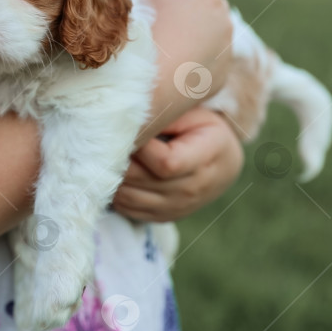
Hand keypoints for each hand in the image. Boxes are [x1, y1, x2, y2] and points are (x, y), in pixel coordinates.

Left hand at [113, 108, 242, 222]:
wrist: (224, 164)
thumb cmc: (204, 131)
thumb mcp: (194, 114)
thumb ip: (166, 116)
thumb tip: (132, 123)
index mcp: (206, 158)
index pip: (166, 162)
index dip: (141, 148)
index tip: (129, 132)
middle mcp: (193, 188)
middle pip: (142, 180)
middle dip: (119, 160)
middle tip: (108, 142)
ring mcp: (178, 206)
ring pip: (130, 197)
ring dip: (113, 177)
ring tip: (107, 156)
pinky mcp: (164, 216)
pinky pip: (129, 209)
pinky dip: (115, 193)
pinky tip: (112, 174)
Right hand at [138, 0, 232, 93]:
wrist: (152, 89)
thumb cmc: (147, 37)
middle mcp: (224, 19)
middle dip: (182, 3)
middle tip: (155, 18)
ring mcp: (225, 49)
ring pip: (208, 29)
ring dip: (190, 30)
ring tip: (164, 44)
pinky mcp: (220, 75)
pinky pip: (209, 57)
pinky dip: (195, 56)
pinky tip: (172, 65)